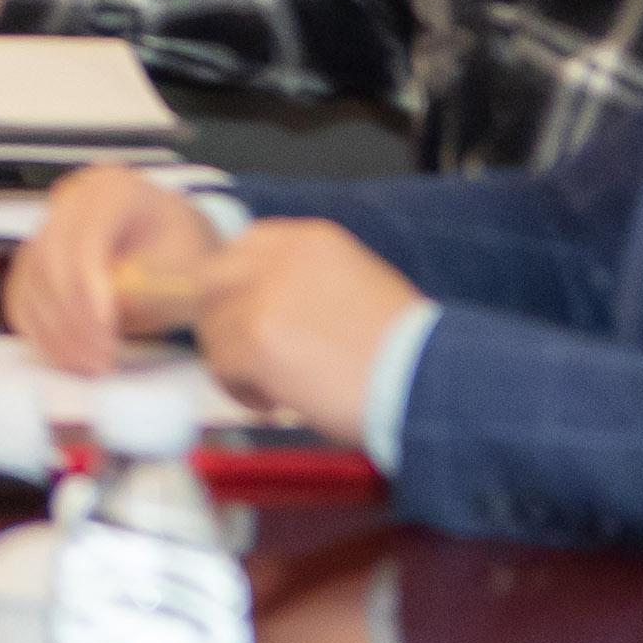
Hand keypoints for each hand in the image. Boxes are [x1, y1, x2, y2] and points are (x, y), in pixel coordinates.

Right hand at [8, 164, 230, 373]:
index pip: (85, 235)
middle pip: (50, 258)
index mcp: (112, 189)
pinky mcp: (36, 260)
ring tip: (91, 366)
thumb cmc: (188, 257)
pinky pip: (23, 295)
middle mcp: (70, 202)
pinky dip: (39, 330)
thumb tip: (108, 312)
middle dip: (72, 315)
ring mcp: (47, 228)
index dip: (88, 283)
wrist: (179, 246)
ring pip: (31, 280)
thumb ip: (148, 287)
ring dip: (55, 331)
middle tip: (100, 359)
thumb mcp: (186, 270)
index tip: (106, 330)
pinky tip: (69, 356)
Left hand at [194, 219, 425, 446]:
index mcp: (309, 240)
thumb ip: (307, 283)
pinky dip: (240, 390)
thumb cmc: (406, 350)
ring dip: (233, 361)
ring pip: (213, 327)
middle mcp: (279, 258)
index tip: (248, 315)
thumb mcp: (358, 286)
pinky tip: (275, 403)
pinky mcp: (255, 341)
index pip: (243, 248)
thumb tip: (270, 305)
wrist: (429, 382)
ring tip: (270, 388)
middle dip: (224, 320)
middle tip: (247, 356)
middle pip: (213, 281)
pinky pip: (222, 367)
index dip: (239, 287)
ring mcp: (263, 297)